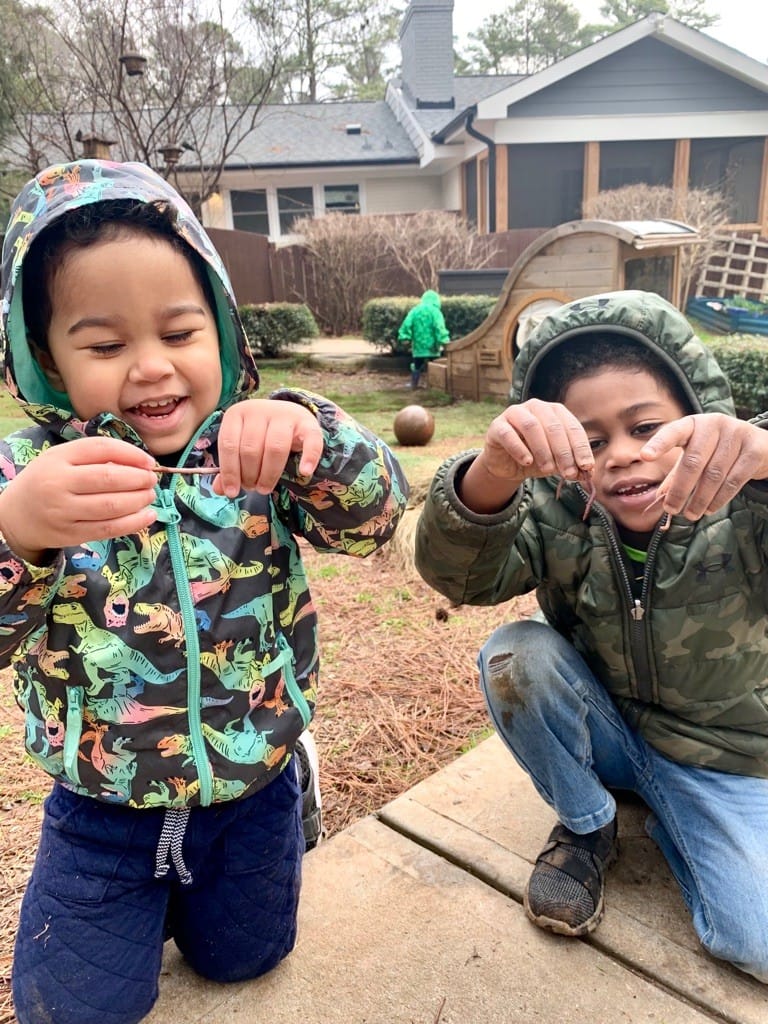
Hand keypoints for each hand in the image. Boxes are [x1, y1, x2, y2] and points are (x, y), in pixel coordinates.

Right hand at [0, 437, 157, 563]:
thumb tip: (141, 463)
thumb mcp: (63, 459)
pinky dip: (134, 523)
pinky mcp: (71, 534)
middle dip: (138, 479)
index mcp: (58, 458)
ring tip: (150, 495)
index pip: (101, 449)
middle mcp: (58, 483)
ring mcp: (63, 511)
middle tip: (152, 480)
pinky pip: (109, 529)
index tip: (149, 462)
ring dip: (139, 500)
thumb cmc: (48, 481)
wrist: (17, 515)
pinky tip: (148, 515)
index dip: (131, 454)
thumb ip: (96, 457)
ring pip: (111, 506)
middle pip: (108, 478)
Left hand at [214, 399, 323, 497]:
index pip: (229, 444)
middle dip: (250, 475)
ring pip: (275, 448)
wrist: (288, 414)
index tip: (232, 492)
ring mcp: (285, 415)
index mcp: (237, 413)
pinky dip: (309, 458)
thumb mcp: (241, 445)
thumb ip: (231, 465)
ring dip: (269, 475)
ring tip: (265, 488)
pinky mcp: (308, 423)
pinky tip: (304, 472)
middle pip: (251, 449)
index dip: (229, 471)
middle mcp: (260, 410)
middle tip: (253, 488)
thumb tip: (220, 490)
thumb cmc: (260, 434)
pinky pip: (310, 441)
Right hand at [460, 399, 593, 513]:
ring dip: (543, 450)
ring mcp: (515, 413)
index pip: (573, 427)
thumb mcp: (556, 463)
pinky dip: (519, 448)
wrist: (507, 464)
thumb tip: (588, 474)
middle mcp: (536, 407)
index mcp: (555, 411)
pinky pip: (508, 434)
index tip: (586, 467)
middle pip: (554, 426)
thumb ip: (572, 466)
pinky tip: (527, 461)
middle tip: (568, 472)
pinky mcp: (497, 426)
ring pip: (531, 426)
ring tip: (548, 469)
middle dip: (564, 452)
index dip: (581, 448)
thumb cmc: (535, 457)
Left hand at [641, 414, 767, 519]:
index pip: (673, 432)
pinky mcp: (754, 449)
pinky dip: (719, 499)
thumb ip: (676, 473)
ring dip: (699, 499)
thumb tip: (659, 498)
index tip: (644, 457)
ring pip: (713, 475)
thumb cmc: (716, 450)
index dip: (659, 444)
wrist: (759, 444)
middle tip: (671, 509)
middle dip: (680, 490)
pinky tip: (710, 509)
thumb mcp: (694, 455)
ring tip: (691, 514)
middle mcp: (714, 424)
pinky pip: (734, 480)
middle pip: (692, 461)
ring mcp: (736, 434)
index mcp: (693, 423)